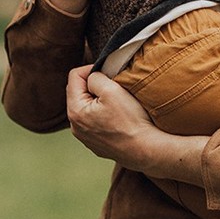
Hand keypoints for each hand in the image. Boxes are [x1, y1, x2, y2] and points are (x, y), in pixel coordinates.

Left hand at [67, 65, 207, 184]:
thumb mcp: (112, 90)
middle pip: (78, 92)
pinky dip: (103, 115)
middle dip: (93, 85)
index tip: (107, 73)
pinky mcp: (95, 144)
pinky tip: (118, 118)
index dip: (91, 69)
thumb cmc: (130, 120)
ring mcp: (84, 137)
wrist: (145, 150)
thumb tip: (92, 77)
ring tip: (117, 103)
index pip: (74, 76)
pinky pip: (94, 121)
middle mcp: (75, 126)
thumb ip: (96, 77)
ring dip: (98, 100)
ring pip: (86, 107)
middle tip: (113, 87)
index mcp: (75, 111)